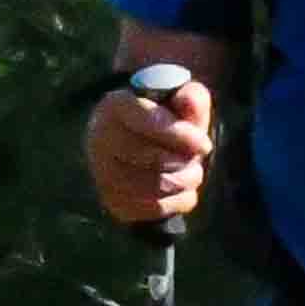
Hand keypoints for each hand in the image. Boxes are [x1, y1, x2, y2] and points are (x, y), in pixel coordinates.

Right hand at [87, 73, 209, 232]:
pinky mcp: (112, 201)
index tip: (205, 144)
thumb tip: (188, 99)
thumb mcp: (184, 101)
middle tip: (197, 158)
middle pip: (152, 157)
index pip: (146, 119)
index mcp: (115, 106)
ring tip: (192, 172)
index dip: (180, 134)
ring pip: (154, 186)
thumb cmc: (169, 119)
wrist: (147, 146)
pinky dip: (177, 201)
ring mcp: (102, 172)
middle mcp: (100, 138)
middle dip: (185, 161)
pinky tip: (180, 189)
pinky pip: (153, 208)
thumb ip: (191, 97)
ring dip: (185, 181)